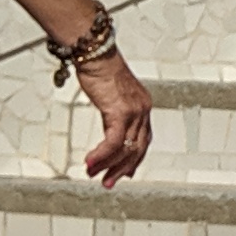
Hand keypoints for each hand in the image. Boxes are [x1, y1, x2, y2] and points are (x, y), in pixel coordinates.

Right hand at [75, 52, 151, 187]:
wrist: (96, 53)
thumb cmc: (100, 68)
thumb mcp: (111, 94)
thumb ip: (114, 112)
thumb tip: (110, 125)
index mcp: (142, 107)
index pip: (143, 140)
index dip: (134, 158)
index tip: (126, 172)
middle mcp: (143, 110)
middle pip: (137, 149)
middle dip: (122, 169)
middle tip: (108, 182)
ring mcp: (134, 112)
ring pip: (125, 148)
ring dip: (109, 165)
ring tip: (95, 174)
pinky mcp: (121, 112)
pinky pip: (113, 142)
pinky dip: (102, 155)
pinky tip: (91, 162)